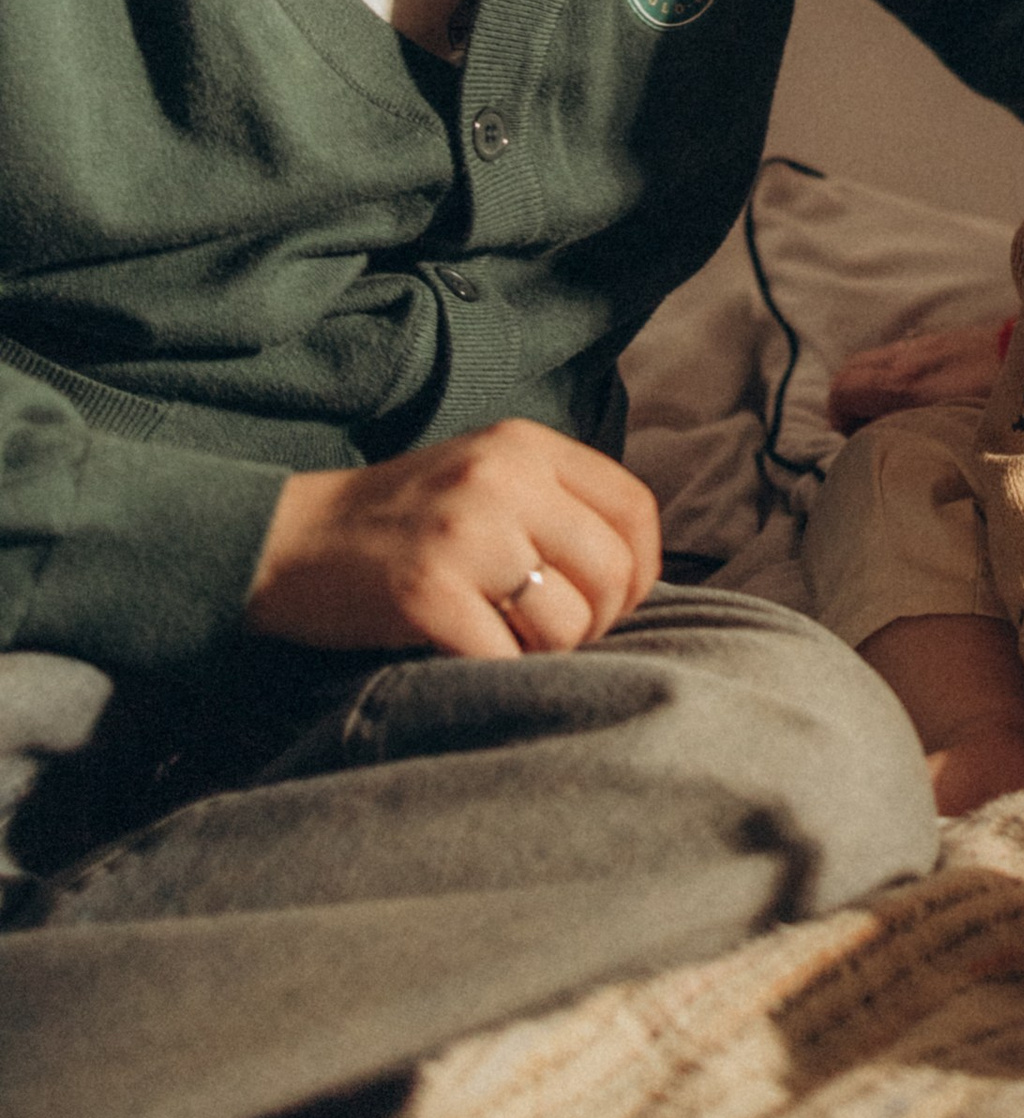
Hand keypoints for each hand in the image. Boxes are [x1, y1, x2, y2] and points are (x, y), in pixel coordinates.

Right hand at [244, 418, 662, 658]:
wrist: (289, 541)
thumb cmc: (400, 521)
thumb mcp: (485, 476)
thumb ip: (556, 503)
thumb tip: (637, 570)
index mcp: (524, 445)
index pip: (634, 507)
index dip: (641, 569)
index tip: (615, 603)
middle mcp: (502, 478)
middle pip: (611, 571)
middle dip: (598, 622)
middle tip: (556, 636)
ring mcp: (464, 533)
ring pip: (569, 621)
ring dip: (547, 652)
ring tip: (506, 641)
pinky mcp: (426, 591)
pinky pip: (507, 657)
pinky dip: (499, 672)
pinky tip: (469, 653)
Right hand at [827, 319, 1011, 426]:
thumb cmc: (1001, 405)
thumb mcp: (953, 436)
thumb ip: (911, 439)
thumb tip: (884, 452)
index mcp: (903, 384)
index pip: (842, 390)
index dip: (838, 420)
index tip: (857, 443)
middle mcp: (907, 359)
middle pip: (850, 370)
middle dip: (848, 403)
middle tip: (869, 434)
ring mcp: (925, 344)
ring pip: (873, 360)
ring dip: (870, 388)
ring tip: (893, 418)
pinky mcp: (944, 338)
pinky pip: (898, 354)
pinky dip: (892, 375)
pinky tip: (918, 398)